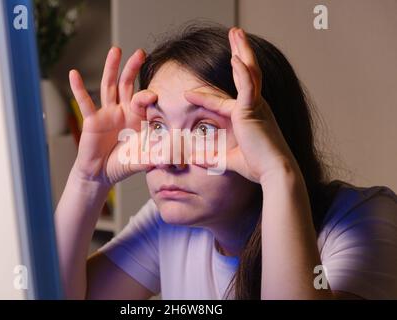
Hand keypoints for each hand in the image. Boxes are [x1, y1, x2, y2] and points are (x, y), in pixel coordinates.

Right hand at [70, 47, 156, 185]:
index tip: (154, 95)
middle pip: (127, 85)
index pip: (143, 101)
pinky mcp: (92, 120)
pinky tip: (73, 74)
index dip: (147, 97)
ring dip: (111, 68)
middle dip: (133, 69)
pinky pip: (85, 102)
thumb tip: (168, 158)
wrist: (101, 174)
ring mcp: (107, 113)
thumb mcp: (140, 160)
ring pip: (109, 86)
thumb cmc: (122, 164)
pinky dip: (78, 88)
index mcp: (137, 119)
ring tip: (115, 50)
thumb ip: (153, 157)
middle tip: (140, 52)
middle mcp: (123, 112)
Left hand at [184, 27, 298, 183]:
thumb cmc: (257, 166)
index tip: (188, 93)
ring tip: (235, 32)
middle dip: (239, 52)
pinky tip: (235, 57)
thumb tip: (194, 159)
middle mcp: (254, 106)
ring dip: (241, 50)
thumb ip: (211, 157)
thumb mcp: (227, 159)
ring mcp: (255, 105)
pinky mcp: (253, 110)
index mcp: (248, 115)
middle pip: (245, 72)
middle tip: (234, 33)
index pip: (221, 101)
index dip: (205, 96)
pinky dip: (242, 71)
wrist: (274, 171)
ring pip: (248, 71)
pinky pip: (248, 86)